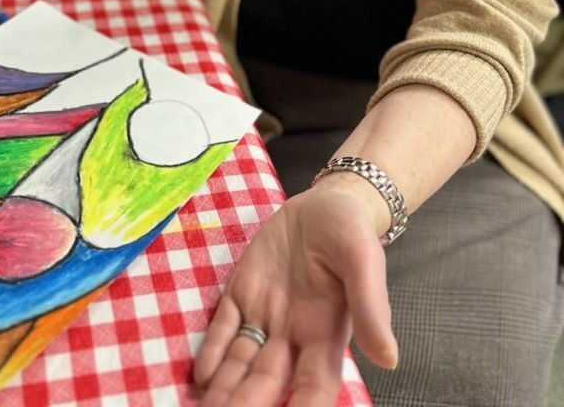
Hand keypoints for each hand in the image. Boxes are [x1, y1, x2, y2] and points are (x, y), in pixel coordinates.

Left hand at [194, 185, 397, 405]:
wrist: (324, 203)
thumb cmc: (349, 231)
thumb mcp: (363, 259)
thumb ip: (370, 305)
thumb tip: (389, 358)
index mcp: (326, 333)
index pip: (314, 388)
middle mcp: (293, 334)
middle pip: (267, 382)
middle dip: (248, 405)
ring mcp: (265, 315)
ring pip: (241, 362)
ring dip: (224, 389)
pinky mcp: (242, 292)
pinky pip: (224, 327)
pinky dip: (212, 352)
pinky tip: (201, 375)